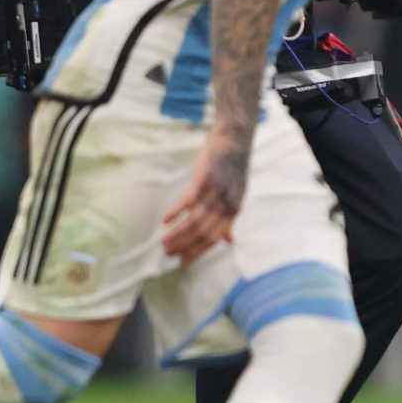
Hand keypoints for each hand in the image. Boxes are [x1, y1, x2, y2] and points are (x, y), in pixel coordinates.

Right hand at [160, 131, 251, 260]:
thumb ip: (230, 219)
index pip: (214, 238)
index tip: (183, 261)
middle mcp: (225, 204)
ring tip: (163, 243)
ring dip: (177, 234)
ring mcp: (214, 193)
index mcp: (233, 210)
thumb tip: (230, 241)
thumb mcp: (237, 196)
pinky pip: (188, 201)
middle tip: (168, 254)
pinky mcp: (204, 180)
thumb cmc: (233, 168)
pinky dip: (176, 212)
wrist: (235, 140)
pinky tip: (165, 221)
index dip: (198, 251)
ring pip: (194, 220)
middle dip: (184, 246)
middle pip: (202, 232)